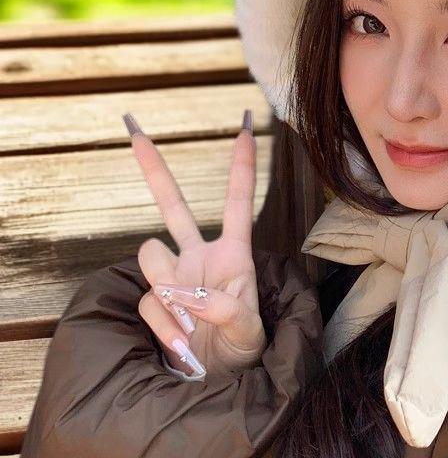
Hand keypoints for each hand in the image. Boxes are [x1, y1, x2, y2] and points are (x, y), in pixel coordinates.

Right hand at [124, 110, 265, 378]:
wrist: (215, 381)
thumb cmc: (243, 351)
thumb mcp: (251, 334)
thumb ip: (232, 312)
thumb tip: (194, 295)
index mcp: (233, 254)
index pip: (237, 202)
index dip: (241, 166)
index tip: (247, 126)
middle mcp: (199, 257)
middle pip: (173, 206)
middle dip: (154, 170)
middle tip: (134, 131)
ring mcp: (174, 277)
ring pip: (150, 257)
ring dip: (168, 290)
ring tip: (192, 325)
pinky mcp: (155, 301)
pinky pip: (149, 302)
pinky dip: (164, 325)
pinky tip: (182, 343)